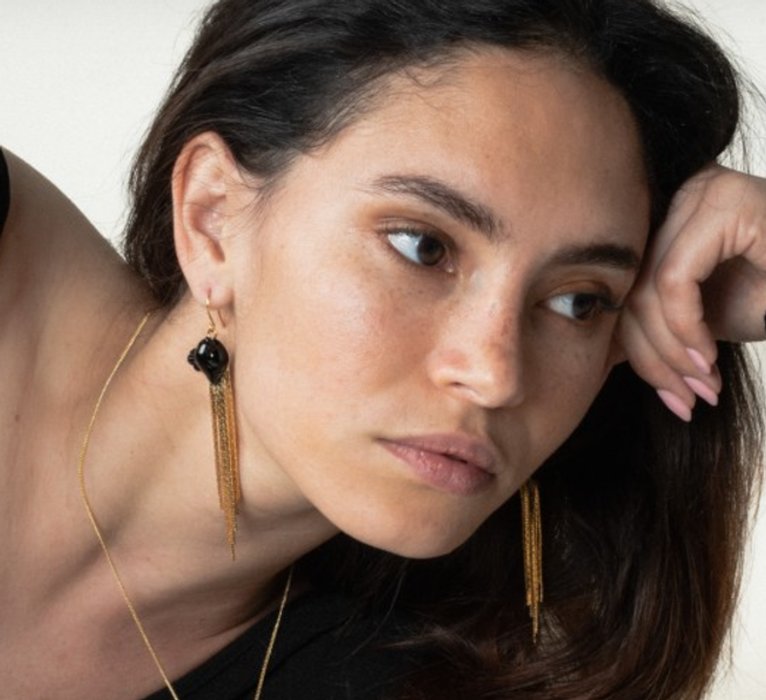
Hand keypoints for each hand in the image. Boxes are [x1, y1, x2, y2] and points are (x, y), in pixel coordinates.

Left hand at [618, 165, 765, 420]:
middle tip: (684, 400)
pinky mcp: (723, 205)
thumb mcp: (705, 320)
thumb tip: (604, 354)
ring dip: (671, 354)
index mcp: (669, 219)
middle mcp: (680, 197)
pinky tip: (709, 361)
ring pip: (644, 291)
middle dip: (653, 359)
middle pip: (630, 291)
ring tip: (702, 388)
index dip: (636, 351)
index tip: (669, 395)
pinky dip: (685, 329)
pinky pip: (673, 280)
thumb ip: (656, 324)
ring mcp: (701, 193)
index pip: (625, 290)